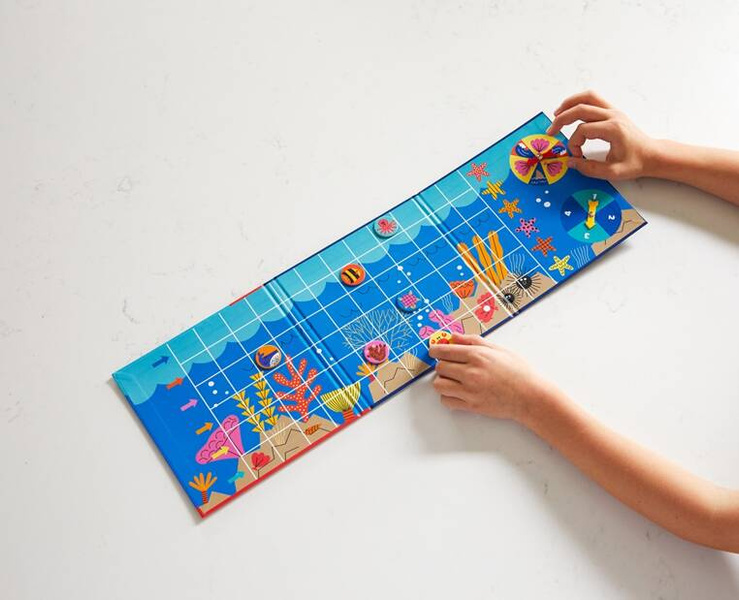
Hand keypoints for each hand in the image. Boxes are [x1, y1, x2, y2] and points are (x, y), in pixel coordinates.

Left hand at [428, 333, 551, 422]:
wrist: (530, 396)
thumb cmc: (518, 372)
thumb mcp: (498, 349)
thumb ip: (473, 341)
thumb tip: (453, 336)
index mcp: (477, 355)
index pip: (444, 351)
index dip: (435, 350)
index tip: (433, 351)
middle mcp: (471, 372)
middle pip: (440, 367)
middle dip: (442, 365)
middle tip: (450, 366)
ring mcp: (470, 390)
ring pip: (439, 385)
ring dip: (442, 381)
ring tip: (453, 380)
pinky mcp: (471, 405)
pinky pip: (446, 401)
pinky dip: (448, 397)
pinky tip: (457, 392)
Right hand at [546, 90, 657, 179]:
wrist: (652, 155)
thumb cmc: (635, 163)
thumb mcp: (613, 172)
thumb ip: (589, 169)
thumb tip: (570, 162)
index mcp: (613, 129)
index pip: (583, 130)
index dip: (574, 144)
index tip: (576, 156)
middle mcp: (612, 116)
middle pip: (581, 109)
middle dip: (562, 119)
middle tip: (551, 131)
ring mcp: (613, 111)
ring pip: (587, 97)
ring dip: (569, 104)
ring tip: (557, 114)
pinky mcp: (612, 111)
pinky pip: (593, 99)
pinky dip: (579, 102)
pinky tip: (570, 111)